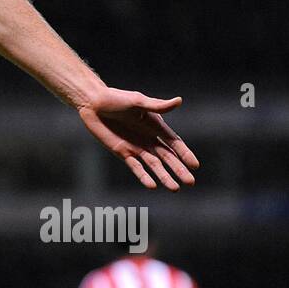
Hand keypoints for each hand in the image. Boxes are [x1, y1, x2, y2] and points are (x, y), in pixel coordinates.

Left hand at [75, 89, 198, 190]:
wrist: (93, 103)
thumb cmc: (116, 98)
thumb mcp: (138, 101)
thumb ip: (157, 106)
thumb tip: (179, 101)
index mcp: (155, 125)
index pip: (174, 143)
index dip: (185, 154)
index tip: (195, 165)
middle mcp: (149, 138)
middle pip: (167, 157)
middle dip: (179, 170)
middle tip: (190, 182)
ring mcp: (136, 147)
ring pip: (154, 165)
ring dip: (164, 177)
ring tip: (175, 189)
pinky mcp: (123, 152)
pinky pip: (135, 167)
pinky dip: (143, 176)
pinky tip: (152, 186)